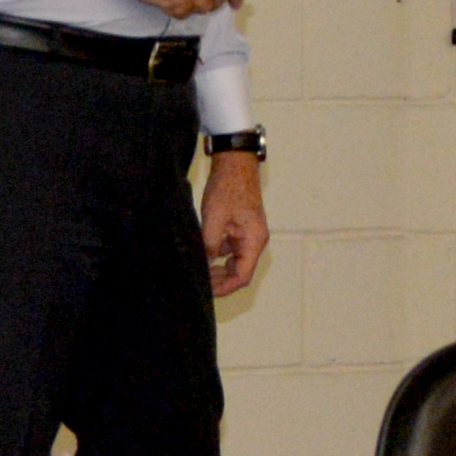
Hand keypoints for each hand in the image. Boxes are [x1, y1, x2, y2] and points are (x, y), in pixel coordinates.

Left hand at [200, 148, 266, 296]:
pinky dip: (219, 255)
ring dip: (219, 269)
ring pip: (236, 261)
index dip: (225, 288)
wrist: (236, 164)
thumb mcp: (214, 219)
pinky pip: (232, 249)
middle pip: (241, 271)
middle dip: (221, 280)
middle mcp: (255, 241)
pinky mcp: (242, 228)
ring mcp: (249, 234)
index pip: (243, 276)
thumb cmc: (227, 189)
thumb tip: (203, 267)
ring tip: (200, 269)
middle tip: (199, 282)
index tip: (207, 292)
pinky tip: (204, 253)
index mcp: (254, 241)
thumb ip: (210, 245)